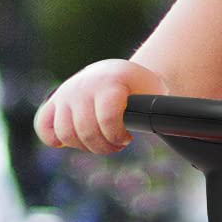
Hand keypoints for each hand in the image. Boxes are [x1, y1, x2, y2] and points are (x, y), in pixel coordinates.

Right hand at [33, 60, 166, 154]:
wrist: (124, 75)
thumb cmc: (144, 91)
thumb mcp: (157, 97)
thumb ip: (161, 112)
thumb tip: (177, 128)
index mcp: (111, 81)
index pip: (107, 117)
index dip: (117, 134)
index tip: (127, 136)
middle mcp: (84, 85)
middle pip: (85, 130)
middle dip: (104, 144)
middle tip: (117, 141)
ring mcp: (67, 93)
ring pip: (65, 133)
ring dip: (85, 145)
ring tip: (101, 139)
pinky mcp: (54, 102)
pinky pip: (44, 127)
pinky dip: (56, 138)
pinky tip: (76, 138)